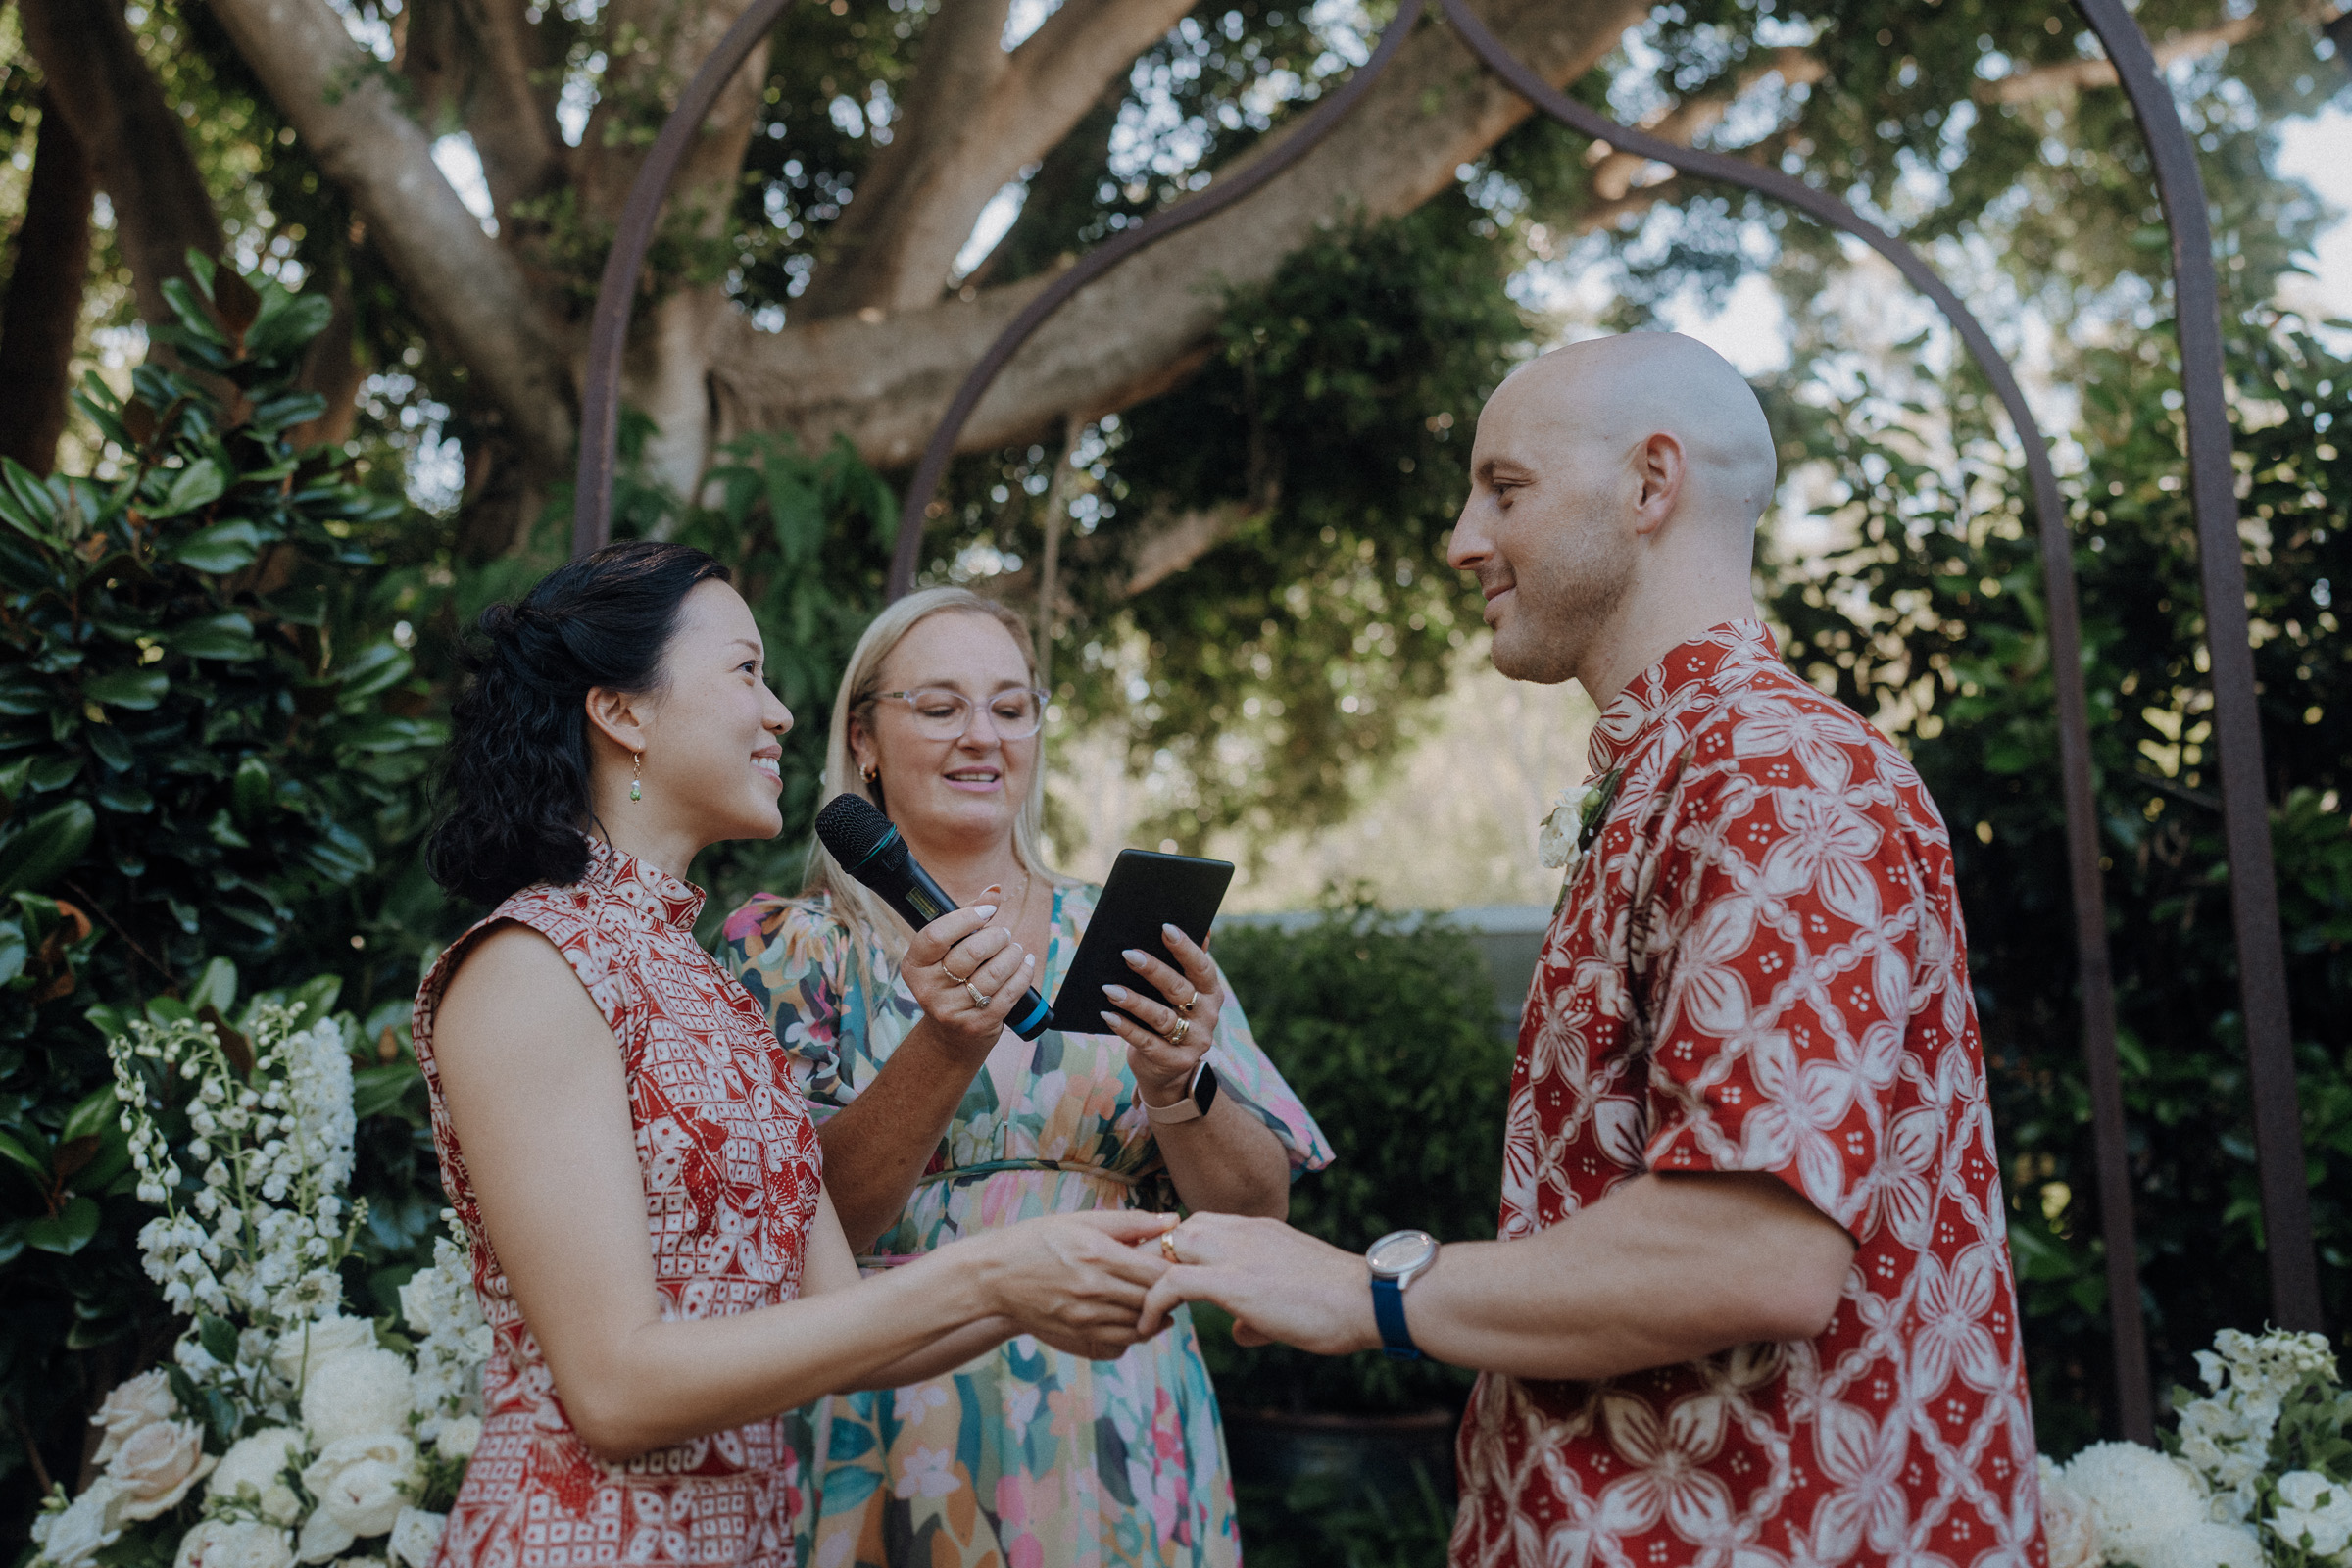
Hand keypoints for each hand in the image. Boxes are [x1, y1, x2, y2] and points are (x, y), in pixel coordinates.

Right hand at [901, 896, 1036, 1059]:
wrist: (950, 1035)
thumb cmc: (951, 980)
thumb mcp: (948, 951)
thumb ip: (967, 918)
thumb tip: (994, 890)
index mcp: (915, 965)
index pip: (936, 935)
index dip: (966, 918)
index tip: (988, 912)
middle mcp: (928, 989)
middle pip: (971, 952)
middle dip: (997, 937)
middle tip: (1004, 935)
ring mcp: (951, 1010)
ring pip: (994, 973)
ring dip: (1013, 954)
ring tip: (1016, 949)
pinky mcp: (976, 1025)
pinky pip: (1009, 993)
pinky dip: (1023, 973)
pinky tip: (1026, 964)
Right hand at [962, 1210, 1179, 1359]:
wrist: (995, 1276)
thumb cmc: (1038, 1239)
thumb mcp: (1081, 1221)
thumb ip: (1130, 1222)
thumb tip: (1173, 1221)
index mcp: (1099, 1254)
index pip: (1158, 1272)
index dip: (1174, 1269)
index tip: (1174, 1261)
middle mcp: (1095, 1288)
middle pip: (1153, 1300)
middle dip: (1168, 1291)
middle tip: (1172, 1281)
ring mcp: (1086, 1316)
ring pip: (1141, 1324)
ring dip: (1155, 1313)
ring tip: (1154, 1297)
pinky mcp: (1078, 1334)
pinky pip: (1123, 1341)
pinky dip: (1136, 1331)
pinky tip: (1135, 1315)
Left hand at [1098, 925, 1222, 1105]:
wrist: (1170, 1069)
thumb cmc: (1172, 1017)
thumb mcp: (1184, 993)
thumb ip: (1188, 964)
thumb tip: (1202, 930)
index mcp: (1211, 992)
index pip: (1201, 967)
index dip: (1185, 948)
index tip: (1165, 928)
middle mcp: (1207, 1016)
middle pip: (1179, 989)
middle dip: (1153, 970)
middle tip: (1128, 954)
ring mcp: (1193, 1041)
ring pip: (1162, 1017)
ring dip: (1134, 1001)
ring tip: (1110, 988)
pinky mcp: (1174, 1061)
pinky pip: (1147, 1042)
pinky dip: (1125, 1028)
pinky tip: (1108, 1015)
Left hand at [1138, 1213, 1380, 1354]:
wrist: (1366, 1300)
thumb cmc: (1339, 1304)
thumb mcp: (1292, 1300)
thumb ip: (1258, 1312)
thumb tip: (1241, 1332)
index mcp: (1259, 1229)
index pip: (1203, 1225)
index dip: (1179, 1252)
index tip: (1166, 1282)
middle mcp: (1244, 1232)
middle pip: (1180, 1230)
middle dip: (1158, 1258)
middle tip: (1146, 1294)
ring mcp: (1236, 1254)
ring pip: (1170, 1246)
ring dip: (1150, 1277)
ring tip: (1142, 1310)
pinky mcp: (1233, 1283)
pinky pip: (1172, 1283)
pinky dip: (1152, 1303)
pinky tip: (1148, 1327)